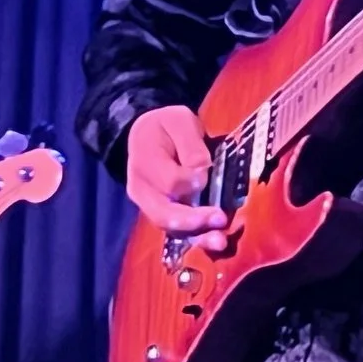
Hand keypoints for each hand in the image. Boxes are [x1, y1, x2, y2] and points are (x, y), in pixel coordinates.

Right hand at [126, 105, 229, 252]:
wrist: (146, 135)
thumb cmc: (166, 126)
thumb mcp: (178, 120)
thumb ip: (190, 144)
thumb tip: (202, 171)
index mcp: (145, 161)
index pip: (170, 182)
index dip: (192, 182)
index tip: (208, 174)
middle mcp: (142, 190)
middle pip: (165, 213)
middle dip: (194, 220)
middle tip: (220, 219)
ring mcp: (149, 205)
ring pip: (170, 227)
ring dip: (197, 237)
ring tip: (219, 241)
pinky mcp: (160, 213)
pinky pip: (176, 230)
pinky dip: (196, 237)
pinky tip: (214, 241)